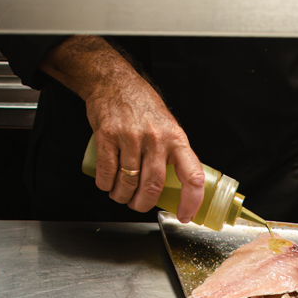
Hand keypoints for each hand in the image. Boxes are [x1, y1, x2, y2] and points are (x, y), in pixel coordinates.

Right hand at [82, 63, 206, 222]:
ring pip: (128, 182)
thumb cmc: (141, 104)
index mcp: (176, 138)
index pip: (192, 176)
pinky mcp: (108, 135)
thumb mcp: (167, 124)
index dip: (191, 201)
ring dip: (121, 196)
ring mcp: (131, 136)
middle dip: (142, 204)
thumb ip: (172, 151)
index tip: (184, 215)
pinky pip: (107, 170)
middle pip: (152, 185)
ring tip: (119, 195)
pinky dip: (105, 184)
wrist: (113, 81)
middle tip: (137, 205)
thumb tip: (175, 183)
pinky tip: (106, 184)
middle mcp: (156, 138)